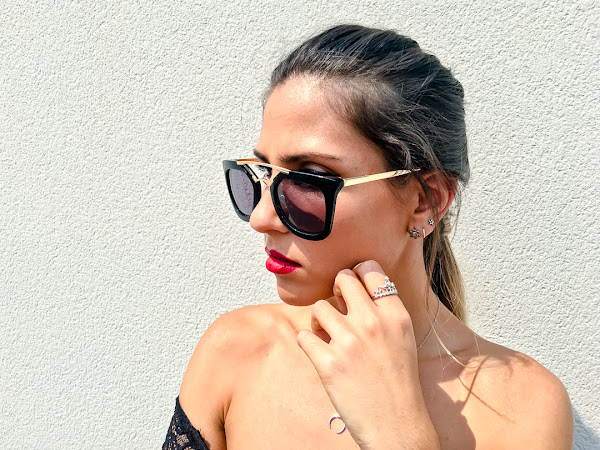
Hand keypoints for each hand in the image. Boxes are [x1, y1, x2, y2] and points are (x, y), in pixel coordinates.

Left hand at [296, 260, 439, 449]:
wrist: (397, 426)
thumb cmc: (399, 382)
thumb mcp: (403, 338)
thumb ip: (385, 311)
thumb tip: (359, 288)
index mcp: (395, 315)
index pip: (370, 269)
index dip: (357, 273)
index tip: (352, 286)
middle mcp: (373, 322)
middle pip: (342, 278)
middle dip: (335, 288)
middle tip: (337, 305)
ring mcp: (349, 342)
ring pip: (319, 308)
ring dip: (319, 320)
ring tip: (327, 335)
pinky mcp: (328, 362)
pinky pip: (304, 337)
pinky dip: (308, 344)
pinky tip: (319, 354)